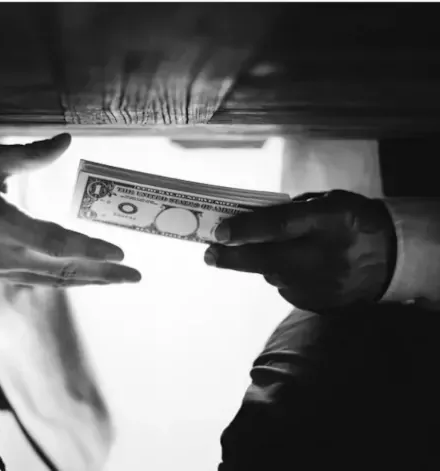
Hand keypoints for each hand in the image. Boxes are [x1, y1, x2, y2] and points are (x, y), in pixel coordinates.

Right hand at [0, 133, 141, 286]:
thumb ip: (31, 154)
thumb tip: (67, 140)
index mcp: (2, 224)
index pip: (54, 242)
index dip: (88, 250)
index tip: (119, 251)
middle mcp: (5, 255)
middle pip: (63, 270)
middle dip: (103, 274)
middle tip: (136, 275)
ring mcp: (3, 270)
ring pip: (56, 280)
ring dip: (92, 281)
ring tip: (122, 279)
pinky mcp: (2, 275)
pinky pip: (44, 282)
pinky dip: (70, 281)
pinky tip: (90, 278)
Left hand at [203, 190, 396, 310]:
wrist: (394, 259)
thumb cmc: (353, 221)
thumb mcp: (329, 203)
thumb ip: (292, 211)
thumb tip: (248, 219)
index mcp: (330, 221)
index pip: (280, 226)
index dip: (246, 229)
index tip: (220, 232)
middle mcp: (325, 256)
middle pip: (267, 260)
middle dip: (232, 258)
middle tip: (209, 255)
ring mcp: (323, 285)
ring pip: (273, 275)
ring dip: (264, 265)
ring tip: (275, 252)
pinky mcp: (321, 304)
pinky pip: (288, 289)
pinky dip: (285, 277)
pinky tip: (299, 268)